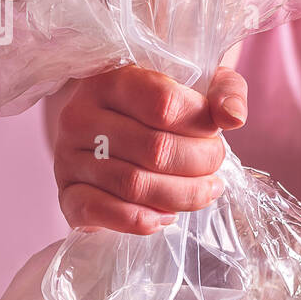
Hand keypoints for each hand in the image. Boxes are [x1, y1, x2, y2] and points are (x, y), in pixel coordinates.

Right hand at [53, 65, 247, 234]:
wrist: (112, 129)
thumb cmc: (161, 105)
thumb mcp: (198, 84)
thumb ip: (225, 91)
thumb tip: (234, 117)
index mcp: (112, 79)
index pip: (165, 103)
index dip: (202, 124)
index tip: (214, 131)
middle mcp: (81, 115)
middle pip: (155, 149)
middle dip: (200, 164)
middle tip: (215, 166)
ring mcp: (68, 156)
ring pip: (134, 185)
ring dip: (182, 196)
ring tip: (205, 191)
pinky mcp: (66, 194)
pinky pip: (101, 212)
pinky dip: (142, 220)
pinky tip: (166, 215)